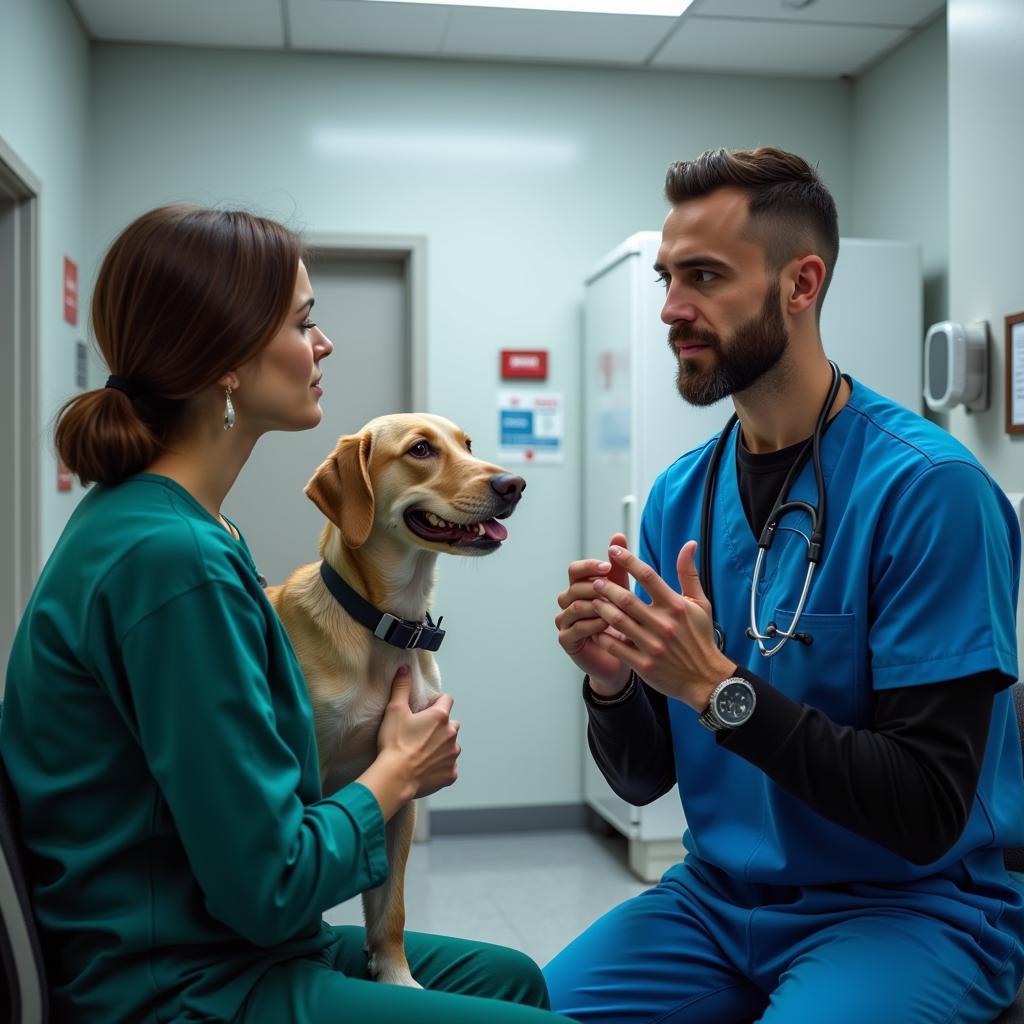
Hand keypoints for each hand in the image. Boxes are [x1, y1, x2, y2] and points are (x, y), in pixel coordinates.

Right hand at [376, 667, 460, 799]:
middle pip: (451, 724)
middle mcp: (451, 734)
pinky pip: (449, 767)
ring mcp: (452, 755)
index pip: (447, 700)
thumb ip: (402, 687)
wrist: (395, 776)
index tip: (425, 710)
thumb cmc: (395, 743)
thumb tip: (405, 669)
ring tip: (422, 752)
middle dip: (441, 726)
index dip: (436, 703)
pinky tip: (426, 768)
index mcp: (440, 717)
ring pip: (452, 745)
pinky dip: (441, 766)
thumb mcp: (394, 710)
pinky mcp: (451, 774)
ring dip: (442, 746)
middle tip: (421, 734)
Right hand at [555, 533, 632, 693]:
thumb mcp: (622, 590)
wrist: (622, 656)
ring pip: (575, 606)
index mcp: (578, 587)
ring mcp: (564, 621)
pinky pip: (576, 628)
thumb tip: (618, 535)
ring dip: (597, 606)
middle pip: (574, 587)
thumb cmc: (622, 621)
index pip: (575, 570)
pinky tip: (609, 625)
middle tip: (617, 591)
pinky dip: (593, 625)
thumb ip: (619, 565)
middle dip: (596, 587)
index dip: (589, 566)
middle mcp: (567, 601)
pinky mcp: (566, 639)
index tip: (607, 567)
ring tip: (617, 608)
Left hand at [589, 540, 734, 710]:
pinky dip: (602, 635)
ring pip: (617, 621)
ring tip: (591, 600)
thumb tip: (688, 544)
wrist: (706, 678)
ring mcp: (652, 645)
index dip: (628, 560)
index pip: (648, 576)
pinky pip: (615, 646)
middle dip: (606, 586)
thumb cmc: (700, 638)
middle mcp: (663, 624)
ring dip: (601, 608)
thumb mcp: (699, 604)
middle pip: (626, 598)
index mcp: (676, 606)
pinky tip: (594, 627)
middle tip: (595, 580)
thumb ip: (689, 573)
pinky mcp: (643, 664)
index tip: (613, 550)